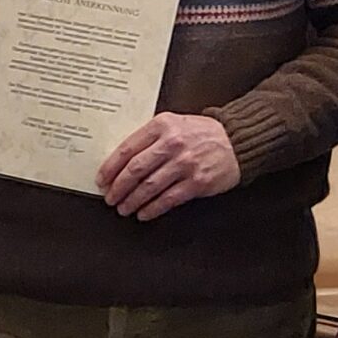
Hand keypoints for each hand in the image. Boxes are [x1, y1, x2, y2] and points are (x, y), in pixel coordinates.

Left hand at [97, 113, 238, 220]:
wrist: (236, 140)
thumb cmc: (201, 133)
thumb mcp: (174, 123)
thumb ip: (150, 137)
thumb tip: (121, 161)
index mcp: (162, 126)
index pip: (128, 149)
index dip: (111, 167)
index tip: (102, 180)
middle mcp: (172, 143)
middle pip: (135, 170)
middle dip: (118, 187)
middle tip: (110, 198)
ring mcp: (185, 163)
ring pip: (149, 187)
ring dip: (132, 201)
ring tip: (124, 208)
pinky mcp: (197, 182)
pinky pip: (168, 199)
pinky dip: (152, 209)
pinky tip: (144, 214)